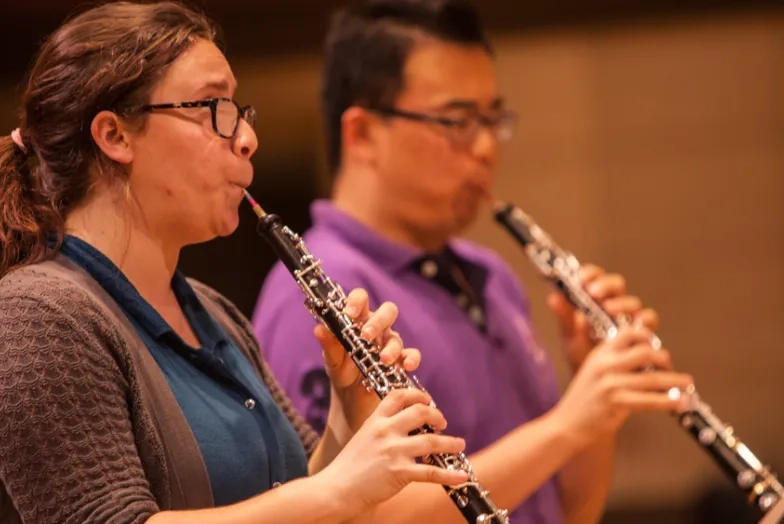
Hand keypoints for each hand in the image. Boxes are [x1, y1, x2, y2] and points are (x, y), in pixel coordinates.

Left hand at [314, 288, 420, 434]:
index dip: (357, 301)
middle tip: (366, 336)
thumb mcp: (332, 361)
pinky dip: (411, 359)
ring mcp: (390, 343)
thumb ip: (328, 345)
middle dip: (379, 321)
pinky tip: (406, 366)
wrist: (351, 399)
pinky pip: (411, 354)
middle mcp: (377, 328)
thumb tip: (319, 329)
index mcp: (358, 320)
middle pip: (388, 311)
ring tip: (382, 361)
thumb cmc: (341, 371)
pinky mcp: (400, 361)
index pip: (361, 298)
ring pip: (397, 336)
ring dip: (391, 347)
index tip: (349, 314)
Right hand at [319, 388, 468, 515]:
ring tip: (460, 444)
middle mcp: (386, 431)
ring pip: (431, 441)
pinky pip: (431, 472)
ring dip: (450, 442)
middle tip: (443, 422)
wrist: (335, 489)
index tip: (427, 400)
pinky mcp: (399, 472)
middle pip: (420, 412)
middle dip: (436, 415)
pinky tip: (461, 475)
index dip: (417, 395)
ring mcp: (393, 451)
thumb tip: (406, 428)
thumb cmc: (348, 467)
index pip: (399, 396)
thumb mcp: (362, 438)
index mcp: (375, 420)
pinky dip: (449, 474)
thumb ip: (381, 429)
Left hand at [547, 264, 658, 370]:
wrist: (597, 386)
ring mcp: (630, 320)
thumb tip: (553, 297)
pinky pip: (648, 322)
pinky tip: (635, 324)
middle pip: (618, 286)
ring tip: (609, 308)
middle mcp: (615, 308)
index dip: (592, 273)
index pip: (597, 279)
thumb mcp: (570, 338)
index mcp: (596, 302)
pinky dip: (643, 320)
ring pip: (633, 303)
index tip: (581, 278)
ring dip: (622, 303)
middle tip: (593, 291)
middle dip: (606, 285)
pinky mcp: (643, 335)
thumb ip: (564, 318)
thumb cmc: (583, 358)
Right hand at [551, 326, 692, 446]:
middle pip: (645, 352)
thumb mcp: (594, 371)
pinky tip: (680, 402)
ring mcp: (611, 384)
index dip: (646, 336)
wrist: (568, 423)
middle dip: (664, 359)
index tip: (656, 346)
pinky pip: (650, 400)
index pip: (628, 334)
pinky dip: (669, 401)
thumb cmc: (584, 399)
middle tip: (670, 368)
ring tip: (687, 383)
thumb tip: (648, 357)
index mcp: (600, 353)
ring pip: (652, 378)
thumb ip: (616, 361)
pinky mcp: (617, 403)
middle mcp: (605, 365)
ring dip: (674, 381)